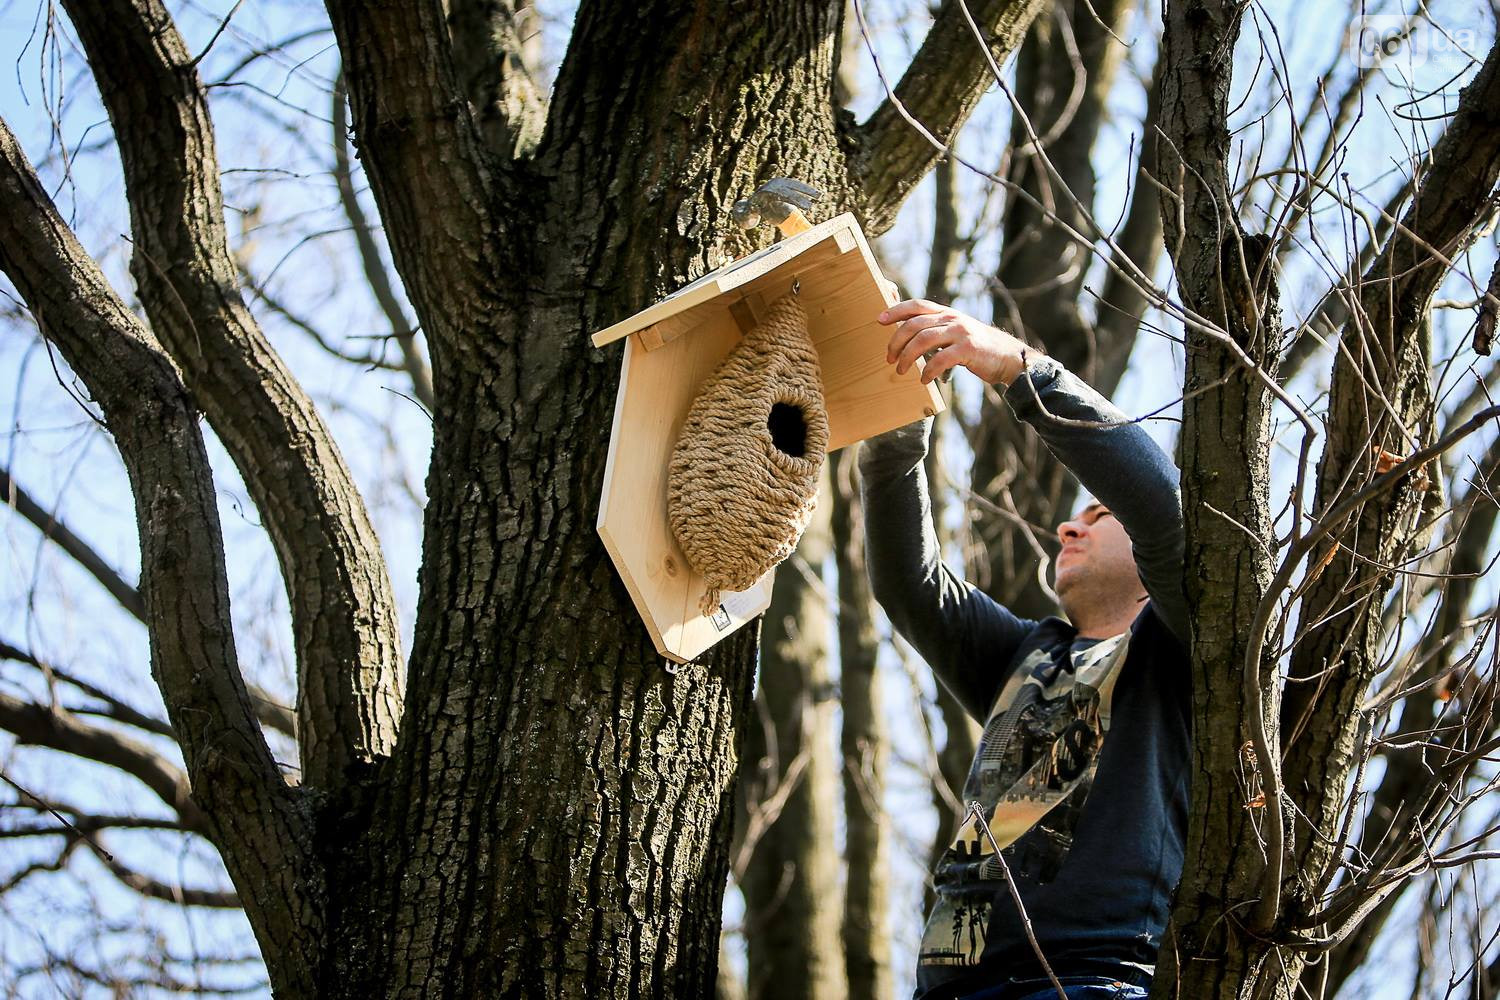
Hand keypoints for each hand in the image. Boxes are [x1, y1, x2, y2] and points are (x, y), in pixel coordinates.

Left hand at [877, 299, 1031, 385]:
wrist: (1008, 358)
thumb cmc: (977, 349)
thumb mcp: (956, 333)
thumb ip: (936, 331)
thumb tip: (908, 339)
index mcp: (947, 313)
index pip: (916, 305)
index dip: (896, 311)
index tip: (879, 320)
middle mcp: (952, 319)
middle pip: (914, 325)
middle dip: (896, 342)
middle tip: (889, 359)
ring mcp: (961, 332)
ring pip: (923, 340)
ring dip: (907, 358)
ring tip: (901, 371)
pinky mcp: (968, 349)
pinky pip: (940, 359)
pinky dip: (928, 371)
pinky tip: (924, 380)